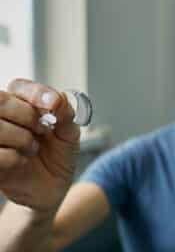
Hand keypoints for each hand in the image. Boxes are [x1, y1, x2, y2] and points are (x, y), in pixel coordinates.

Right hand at [0, 79, 79, 214]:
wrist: (53, 186)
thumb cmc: (60, 155)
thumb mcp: (69, 134)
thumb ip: (66, 114)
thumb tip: (58, 97)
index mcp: (24, 106)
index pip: (20, 86)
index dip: (35, 93)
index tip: (52, 104)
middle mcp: (5, 118)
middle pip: (1, 100)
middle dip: (26, 115)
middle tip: (43, 129)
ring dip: (21, 137)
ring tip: (33, 148)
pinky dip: (12, 156)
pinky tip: (22, 161)